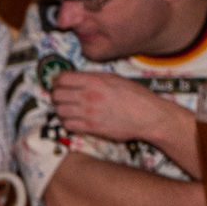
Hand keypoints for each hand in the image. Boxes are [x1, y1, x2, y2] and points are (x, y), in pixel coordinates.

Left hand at [50, 72, 188, 148]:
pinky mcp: (92, 127)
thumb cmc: (136, 96)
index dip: (58, 81)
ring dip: (61, 109)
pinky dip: (68, 123)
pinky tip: (75, 120)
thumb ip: (93, 77)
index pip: (62, 79)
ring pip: (59, 111)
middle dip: (57, 95)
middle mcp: (89, 96)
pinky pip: (68, 125)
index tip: (59, 84)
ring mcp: (89, 113)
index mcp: (95, 80)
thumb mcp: (115, 79)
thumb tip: (74, 78)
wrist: (150, 116)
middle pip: (57, 95)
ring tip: (68, 109)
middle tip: (62, 97)